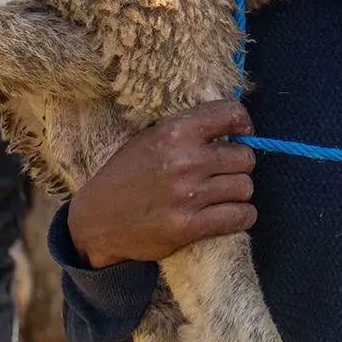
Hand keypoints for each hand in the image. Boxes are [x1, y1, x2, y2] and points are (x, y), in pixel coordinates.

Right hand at [66, 100, 257, 267]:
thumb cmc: (125, 175)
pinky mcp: (189, 227)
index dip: (242, 122)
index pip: (230, 114)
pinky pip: (240, 217)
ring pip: (245, 187)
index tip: (241, 132)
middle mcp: (184, 161)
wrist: (96, 220)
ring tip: (222, 194)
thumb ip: (188, 130)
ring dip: (238, 192)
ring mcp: (188, 195)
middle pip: (244, 157)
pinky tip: (228, 214)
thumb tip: (233, 124)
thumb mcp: (149, 139)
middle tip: (223, 171)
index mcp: (174, 132)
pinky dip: (241, 216)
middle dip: (238, 164)